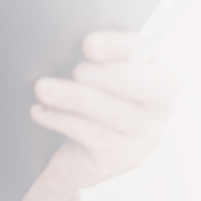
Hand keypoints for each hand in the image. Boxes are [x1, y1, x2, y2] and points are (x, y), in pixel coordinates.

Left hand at [28, 31, 178, 195]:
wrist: (82, 155)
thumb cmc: (91, 104)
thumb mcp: (95, 77)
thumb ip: (95, 60)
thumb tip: (74, 44)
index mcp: (155, 71)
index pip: (144, 50)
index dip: (118, 45)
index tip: (89, 44)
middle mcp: (159, 104)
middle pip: (147, 86)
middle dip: (110, 76)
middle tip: (77, 70)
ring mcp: (145, 133)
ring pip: (112, 113)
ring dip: (73, 98)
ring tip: (43, 89)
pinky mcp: (125, 156)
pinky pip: (92, 134)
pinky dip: (62, 120)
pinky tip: (41, 111)